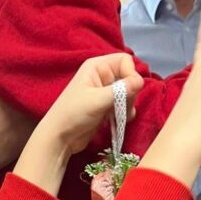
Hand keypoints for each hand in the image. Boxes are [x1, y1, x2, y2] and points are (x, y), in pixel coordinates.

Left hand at [13, 54, 143, 195]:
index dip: (131, 74)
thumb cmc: (74, 115)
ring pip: (128, 92)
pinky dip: (124, 112)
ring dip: (128, 104)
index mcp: (97, 66)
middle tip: (122, 106)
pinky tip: (118, 120)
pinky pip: (124, 105)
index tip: (131, 90)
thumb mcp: (97, 100)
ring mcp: (105, 92)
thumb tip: (141, 81)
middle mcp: (102, 76)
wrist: (60, 138)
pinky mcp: (106, 107)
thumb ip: (120, 91)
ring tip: (119, 115)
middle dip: (130, 92)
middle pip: (129, 77)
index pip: (125, 61)